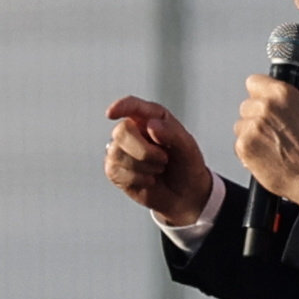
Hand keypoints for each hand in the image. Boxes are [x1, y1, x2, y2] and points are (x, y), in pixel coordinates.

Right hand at [104, 97, 215, 227]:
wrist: (185, 193)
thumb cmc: (186, 164)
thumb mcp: (188, 148)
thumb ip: (172, 133)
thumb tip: (150, 125)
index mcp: (150, 117)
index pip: (131, 106)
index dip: (121, 107)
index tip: (111, 113)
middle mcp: (132, 129)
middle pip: (122, 131)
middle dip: (144, 150)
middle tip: (164, 159)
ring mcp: (120, 150)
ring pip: (118, 154)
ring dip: (145, 166)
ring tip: (159, 169)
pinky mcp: (114, 170)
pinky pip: (116, 172)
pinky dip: (138, 179)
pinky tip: (150, 180)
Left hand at [231, 74, 298, 205]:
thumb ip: (289, 102)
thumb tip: (279, 98)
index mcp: (282, 94)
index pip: (254, 82)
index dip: (260, 95)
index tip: (263, 103)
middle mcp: (265, 107)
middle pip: (246, 106)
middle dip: (256, 118)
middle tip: (272, 132)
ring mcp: (252, 127)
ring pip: (241, 125)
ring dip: (251, 135)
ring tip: (271, 146)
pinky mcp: (244, 146)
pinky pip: (239, 144)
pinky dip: (248, 152)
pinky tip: (265, 156)